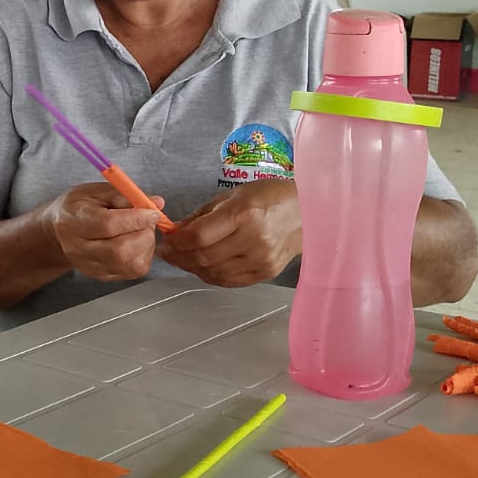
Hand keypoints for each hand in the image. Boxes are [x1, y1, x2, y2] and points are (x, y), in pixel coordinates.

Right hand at [43, 182, 165, 282]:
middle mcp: (79, 248)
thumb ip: (126, 195)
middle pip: (120, 251)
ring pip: (130, 264)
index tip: (152, 212)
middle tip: (147, 221)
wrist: (59, 231)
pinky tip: (136, 243)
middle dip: (144, 234)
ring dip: (146, 245)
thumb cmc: (79, 207)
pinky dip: (143, 255)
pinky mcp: (102, 276)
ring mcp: (90, 266)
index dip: (136, 219)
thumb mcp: (97, 191)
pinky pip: (133, 271)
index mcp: (74, 221)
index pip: (109, 225)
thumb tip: (156, 203)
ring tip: (140, 230)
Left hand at [157, 178, 301, 287]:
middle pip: (204, 257)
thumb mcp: (233, 196)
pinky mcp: (267, 272)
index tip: (168, 240)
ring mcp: (262, 259)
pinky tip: (203, 267)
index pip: (199, 236)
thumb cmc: (269, 197)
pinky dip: (211, 276)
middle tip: (169, 252)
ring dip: (192, 268)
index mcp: (244, 214)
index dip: (178, 241)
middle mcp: (254, 239)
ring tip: (183, 259)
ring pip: (214, 273)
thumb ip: (202, 216)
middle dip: (180, 256)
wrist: (309, 212)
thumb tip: (176, 231)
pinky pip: (229, 281)